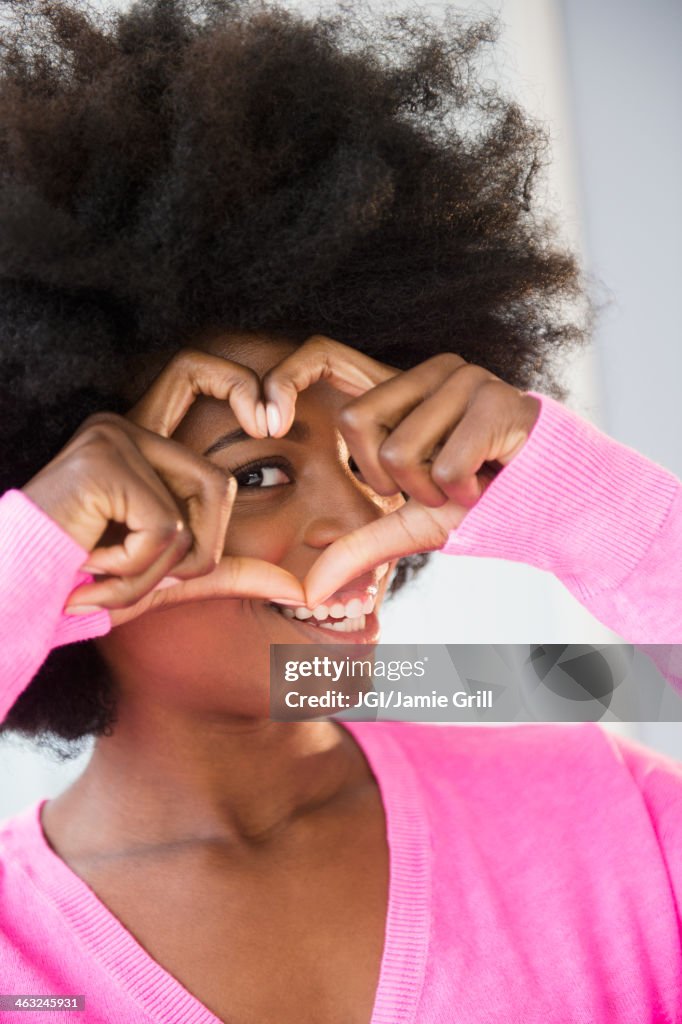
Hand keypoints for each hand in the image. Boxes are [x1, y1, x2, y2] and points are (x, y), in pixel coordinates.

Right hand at [21, 348, 304, 624]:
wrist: (17, 599)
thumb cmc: (83, 583)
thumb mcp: (167, 575)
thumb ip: (227, 571)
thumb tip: (299, 587)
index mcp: (139, 440)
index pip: (194, 373)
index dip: (238, 382)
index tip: (277, 423)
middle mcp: (124, 426)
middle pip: (219, 480)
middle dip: (200, 551)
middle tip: (149, 576)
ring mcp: (112, 438)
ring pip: (195, 511)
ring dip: (161, 568)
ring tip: (107, 573)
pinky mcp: (104, 462)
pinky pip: (165, 528)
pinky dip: (138, 568)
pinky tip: (91, 566)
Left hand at [261, 335, 540, 604]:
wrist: (551, 510)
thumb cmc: (481, 506)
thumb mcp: (409, 526)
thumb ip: (358, 546)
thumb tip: (308, 591)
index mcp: (404, 389)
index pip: (328, 373)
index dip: (310, 409)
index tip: (298, 441)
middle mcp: (431, 371)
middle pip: (358, 427)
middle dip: (393, 481)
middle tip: (435, 484)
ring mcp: (466, 377)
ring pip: (399, 451)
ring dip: (433, 491)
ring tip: (468, 481)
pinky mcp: (496, 398)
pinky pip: (443, 464)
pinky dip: (464, 492)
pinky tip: (490, 479)